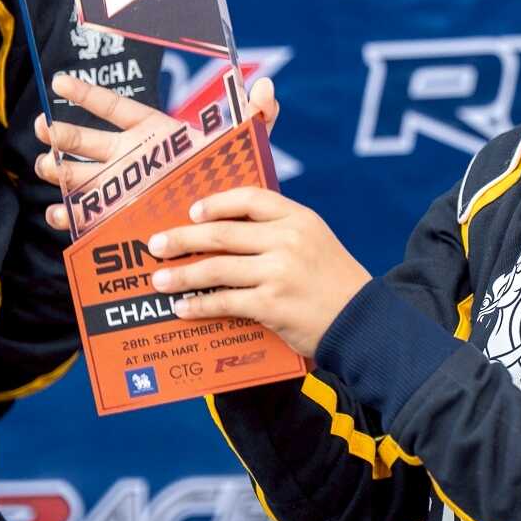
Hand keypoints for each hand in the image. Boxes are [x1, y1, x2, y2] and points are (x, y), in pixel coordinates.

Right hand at [35, 71, 279, 231]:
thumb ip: (256, 115)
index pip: (112, 107)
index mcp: (151, 130)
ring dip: (58, 171)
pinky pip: (86, 216)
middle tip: (43, 129)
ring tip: (45, 168)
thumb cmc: (229, 173)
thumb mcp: (243, 144)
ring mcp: (119, 187)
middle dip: (62, 134)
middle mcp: (128, 156)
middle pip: (85, 141)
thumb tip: (268, 86)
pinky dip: (69, 215)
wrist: (227, 218)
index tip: (58, 81)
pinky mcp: (117, 217)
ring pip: (78, 176)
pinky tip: (58, 214)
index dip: (86, 94)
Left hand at [146, 189, 370, 358]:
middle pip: (223, 233)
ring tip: (159, 280)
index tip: (192, 211)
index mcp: (300, 218)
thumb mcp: (315, 241)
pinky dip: (199, 305)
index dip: (217, 203)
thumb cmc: (333, 282)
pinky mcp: (272, 305)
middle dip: (183, 238)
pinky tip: (183, 308)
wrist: (362, 321)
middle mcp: (288, 240)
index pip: (251, 199)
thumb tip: (225, 233)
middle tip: (158, 244)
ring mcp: (280, 272)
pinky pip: (225, 302)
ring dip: (182, 275)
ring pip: (217, 269)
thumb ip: (279, 231)